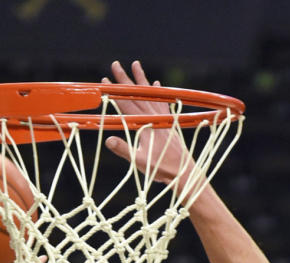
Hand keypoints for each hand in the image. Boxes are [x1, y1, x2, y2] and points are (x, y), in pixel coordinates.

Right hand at [104, 60, 192, 188]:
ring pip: (149, 94)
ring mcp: (162, 117)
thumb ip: (123, 150)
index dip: (115, 92)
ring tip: (136, 65)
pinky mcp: (169, 121)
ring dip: (142, 79)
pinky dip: (158, 92)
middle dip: (125, 78)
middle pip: (136, 93)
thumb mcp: (139, 161)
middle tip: (115, 63)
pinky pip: (162, 102)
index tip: (105, 80)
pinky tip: (156, 84)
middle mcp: (154, 116)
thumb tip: (108, 140)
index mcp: (144, 124)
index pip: (126, 103)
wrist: (184, 171)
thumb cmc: (161, 168)